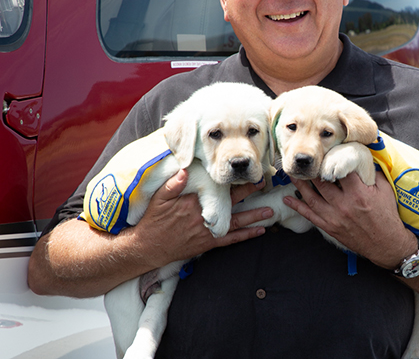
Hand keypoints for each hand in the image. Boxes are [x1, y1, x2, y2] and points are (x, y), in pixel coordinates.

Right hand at [134, 169, 273, 267]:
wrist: (148, 248)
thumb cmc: (154, 221)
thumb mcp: (159, 199)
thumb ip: (172, 184)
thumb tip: (184, 169)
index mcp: (193, 202)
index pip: (218, 188)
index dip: (233, 180)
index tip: (246, 172)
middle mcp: (204, 216)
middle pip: (231, 202)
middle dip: (248, 192)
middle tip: (263, 183)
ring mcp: (207, 231)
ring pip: (235, 222)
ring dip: (254, 216)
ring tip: (269, 211)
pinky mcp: (208, 243)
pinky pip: (230, 240)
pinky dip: (245, 236)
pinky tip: (259, 231)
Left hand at [283, 170, 416, 269]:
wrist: (386, 244)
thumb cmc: (387, 216)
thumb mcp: (385, 191)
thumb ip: (373, 174)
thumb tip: (364, 159)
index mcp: (359, 193)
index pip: (340, 171)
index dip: (331, 159)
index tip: (324, 152)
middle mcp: (344, 204)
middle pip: (322, 183)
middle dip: (312, 171)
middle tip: (304, 161)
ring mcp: (335, 217)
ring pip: (312, 198)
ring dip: (300, 185)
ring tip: (291, 174)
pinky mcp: (330, 227)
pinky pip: (310, 216)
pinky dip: (298, 207)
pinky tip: (288, 199)